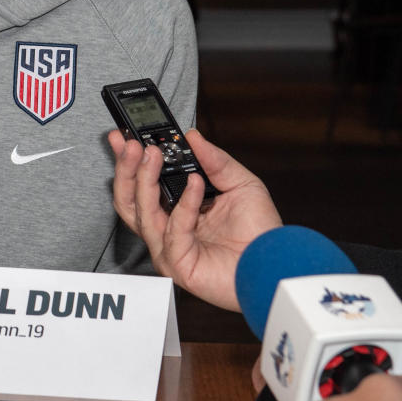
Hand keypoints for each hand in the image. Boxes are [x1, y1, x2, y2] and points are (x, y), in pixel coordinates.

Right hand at [108, 127, 281, 311]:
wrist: (275, 262)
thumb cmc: (260, 233)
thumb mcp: (240, 183)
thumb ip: (215, 160)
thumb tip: (192, 137)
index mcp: (176, 211)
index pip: (141, 186)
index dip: (131, 162)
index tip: (127, 138)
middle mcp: (166, 230)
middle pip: (129, 199)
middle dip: (126, 168)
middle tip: (132, 144)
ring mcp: (168, 248)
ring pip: (140, 213)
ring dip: (144, 180)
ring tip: (152, 155)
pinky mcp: (177, 263)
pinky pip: (173, 230)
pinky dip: (184, 204)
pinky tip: (196, 183)